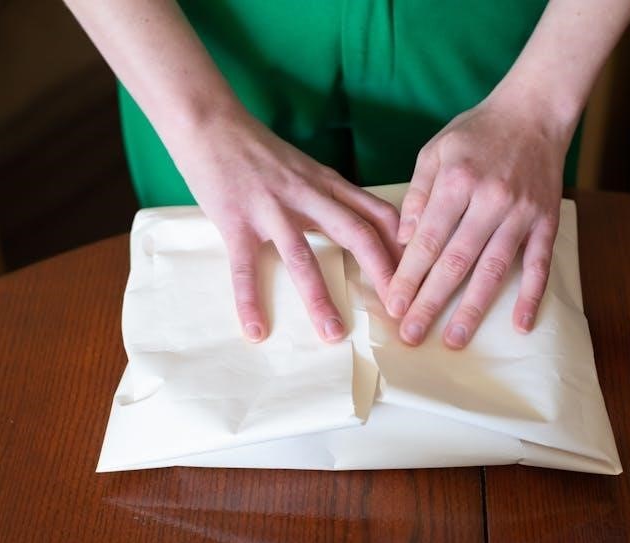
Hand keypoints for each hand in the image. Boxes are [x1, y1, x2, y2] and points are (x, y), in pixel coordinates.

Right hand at [171, 111, 400, 343]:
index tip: (419, 278)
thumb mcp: (306, 168)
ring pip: (302, 256)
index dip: (403, 247)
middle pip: (356, 234)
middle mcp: (307, 195)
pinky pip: (245, 267)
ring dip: (320, 298)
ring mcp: (271, 208)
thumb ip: (332, 197)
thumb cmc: (258, 150)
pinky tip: (255, 330)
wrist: (210, 122)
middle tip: (397, 312)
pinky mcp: (235, 220)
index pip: (379, 214)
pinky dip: (249, 301)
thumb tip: (364, 228)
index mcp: (328, 183)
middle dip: (381, 274)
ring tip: (333, 333)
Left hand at [386, 93, 572, 348]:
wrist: (534, 111)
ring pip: (494, 269)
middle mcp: (490, 199)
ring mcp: (522, 213)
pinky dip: (531, 296)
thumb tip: (402, 240)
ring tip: (454, 339)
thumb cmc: (477, 132)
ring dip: (473, 308)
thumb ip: (418, 195)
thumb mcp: (435, 151)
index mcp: (457, 181)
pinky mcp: (547, 221)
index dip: (409, 276)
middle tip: (412, 334)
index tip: (394, 305)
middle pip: (456, 261)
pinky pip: (539, 264)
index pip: (427, 240)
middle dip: (431, 302)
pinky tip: (520, 325)